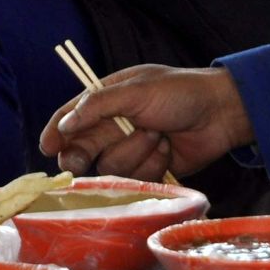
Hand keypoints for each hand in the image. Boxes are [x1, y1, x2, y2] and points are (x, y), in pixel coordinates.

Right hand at [39, 65, 252, 181]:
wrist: (222, 113)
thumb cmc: (180, 92)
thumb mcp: (136, 90)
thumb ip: (98, 106)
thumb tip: (64, 124)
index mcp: (107, 101)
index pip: (70, 118)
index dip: (56, 133)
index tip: (47, 147)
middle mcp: (114, 127)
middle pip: (82, 150)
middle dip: (84, 156)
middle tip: (81, 162)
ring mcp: (132, 150)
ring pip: (111, 167)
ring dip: (134, 152)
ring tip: (157, 134)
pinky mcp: (149, 170)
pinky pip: (136, 178)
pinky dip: (153, 164)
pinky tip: (168, 150)